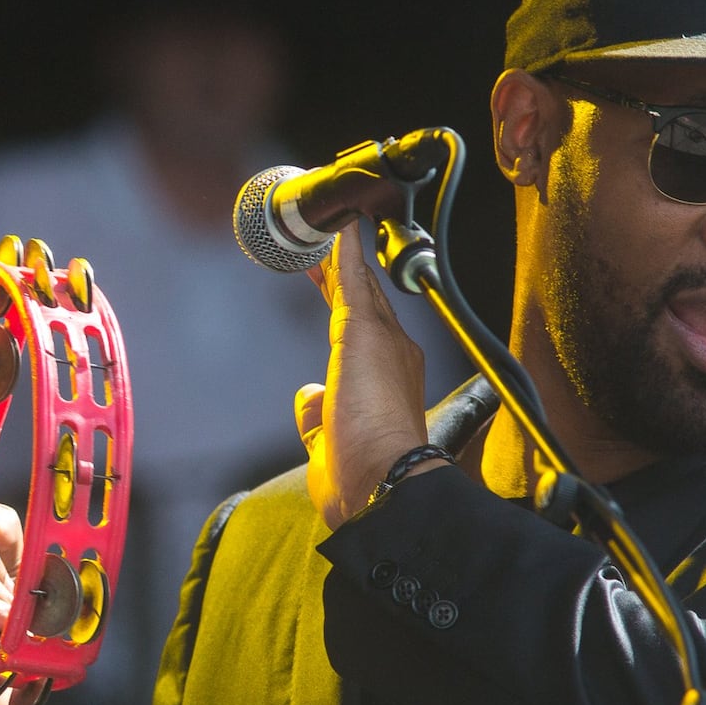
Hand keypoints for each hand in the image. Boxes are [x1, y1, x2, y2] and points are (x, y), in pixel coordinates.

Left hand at [295, 222, 444, 528]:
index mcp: (391, 384)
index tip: (335, 288)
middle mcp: (396, 356)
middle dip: (349, 275)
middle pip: (369, 304)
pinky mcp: (364, 334)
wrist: (386, 481)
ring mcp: (385, 342)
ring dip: (345, 257)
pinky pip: (352, 281)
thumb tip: (308, 394)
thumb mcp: (328, 443)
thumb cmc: (361, 477)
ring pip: (360, 288)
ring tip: (329, 223)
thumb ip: (318, 416)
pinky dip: (346, 252)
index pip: (369, 336)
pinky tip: (340, 225)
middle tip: (328, 243)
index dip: (351, 309)